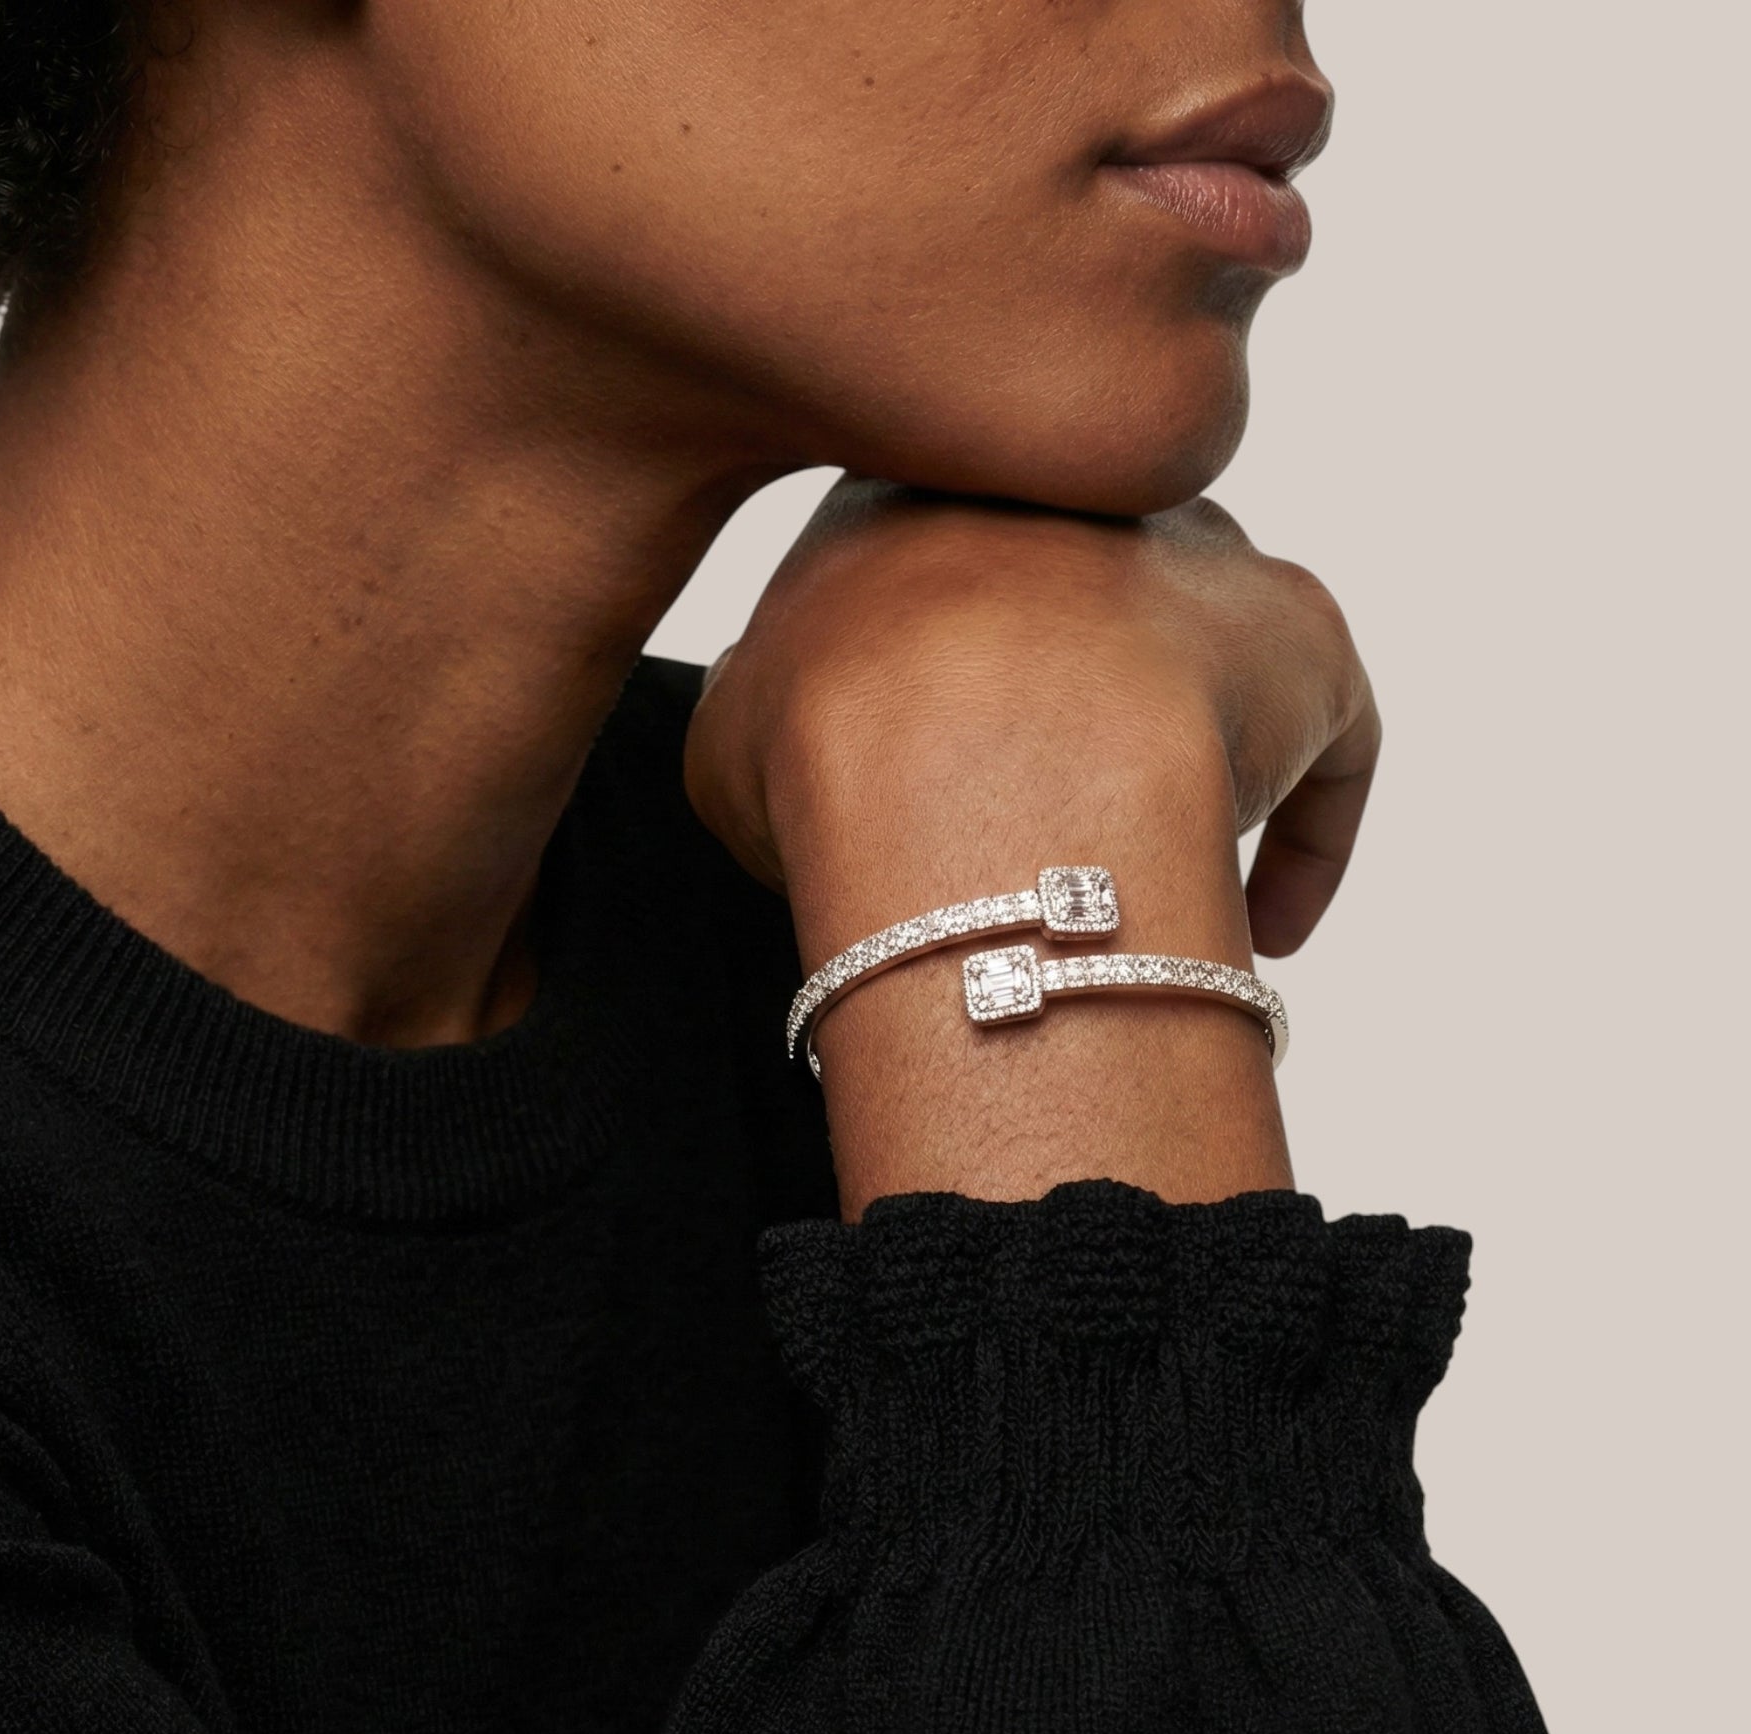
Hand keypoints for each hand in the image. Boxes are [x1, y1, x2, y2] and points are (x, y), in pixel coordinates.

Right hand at [685, 477, 1377, 965]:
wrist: (966, 755)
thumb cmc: (828, 744)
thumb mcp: (729, 732)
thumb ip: (762, 712)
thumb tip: (786, 731)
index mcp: (921, 486)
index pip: (933, 562)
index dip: (926, 683)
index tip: (924, 776)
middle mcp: (1070, 491)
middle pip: (1073, 594)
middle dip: (1052, 703)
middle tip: (1028, 821)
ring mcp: (1193, 548)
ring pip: (1199, 647)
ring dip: (1180, 755)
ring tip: (1144, 876)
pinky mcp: (1300, 630)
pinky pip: (1325, 731)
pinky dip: (1303, 831)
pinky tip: (1266, 926)